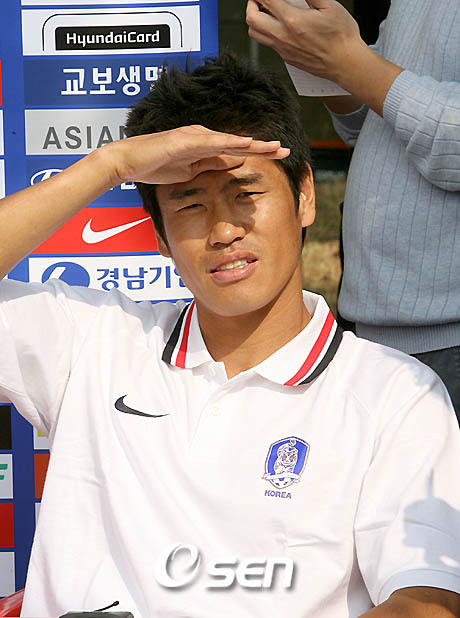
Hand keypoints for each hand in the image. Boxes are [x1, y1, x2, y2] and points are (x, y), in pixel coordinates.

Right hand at [106, 125, 289, 186]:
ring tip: (272, 146)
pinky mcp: (181, 141)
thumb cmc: (155, 165)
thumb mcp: (190, 170)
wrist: (127, 162)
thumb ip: (211, 165)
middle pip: (238, 142)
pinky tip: (243, 144)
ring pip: (228, 140)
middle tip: (285, 149)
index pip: (236, 149)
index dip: (258, 151)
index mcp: (204, 145)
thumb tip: (235, 162)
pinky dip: (227, 143)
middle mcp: (201, 137)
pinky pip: (208, 143)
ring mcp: (192, 137)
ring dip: (251, 143)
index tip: (278, 155)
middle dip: (262, 146)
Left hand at [246, 0, 363, 84]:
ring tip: (264, 11)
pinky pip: (267, 44)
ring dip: (254, 19)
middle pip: (251, 18)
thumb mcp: (329, 5)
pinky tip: (277, 25)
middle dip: (251, 3)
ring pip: (255, 33)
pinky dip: (266, 32)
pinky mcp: (286, 58)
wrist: (345, 63)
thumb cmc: (341, 36)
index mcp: (293, 20)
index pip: (266, 0)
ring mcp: (283, 49)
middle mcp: (283, 36)